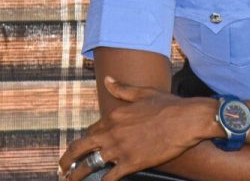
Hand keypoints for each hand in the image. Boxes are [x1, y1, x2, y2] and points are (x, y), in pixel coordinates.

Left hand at [58, 76, 217, 180]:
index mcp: (114, 115)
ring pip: (90, 165)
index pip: (91, 130)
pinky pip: (110, 177)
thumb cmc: (169, 105)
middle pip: (81, 147)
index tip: (81, 147)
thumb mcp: (143, 93)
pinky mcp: (132, 163)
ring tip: (70, 180)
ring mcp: (120, 149)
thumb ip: (122, 89)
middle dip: (68, 159)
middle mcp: (112, 132)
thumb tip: (108, 79)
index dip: (85, 139)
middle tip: (62, 167)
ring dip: (78, 174)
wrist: (187, 119)